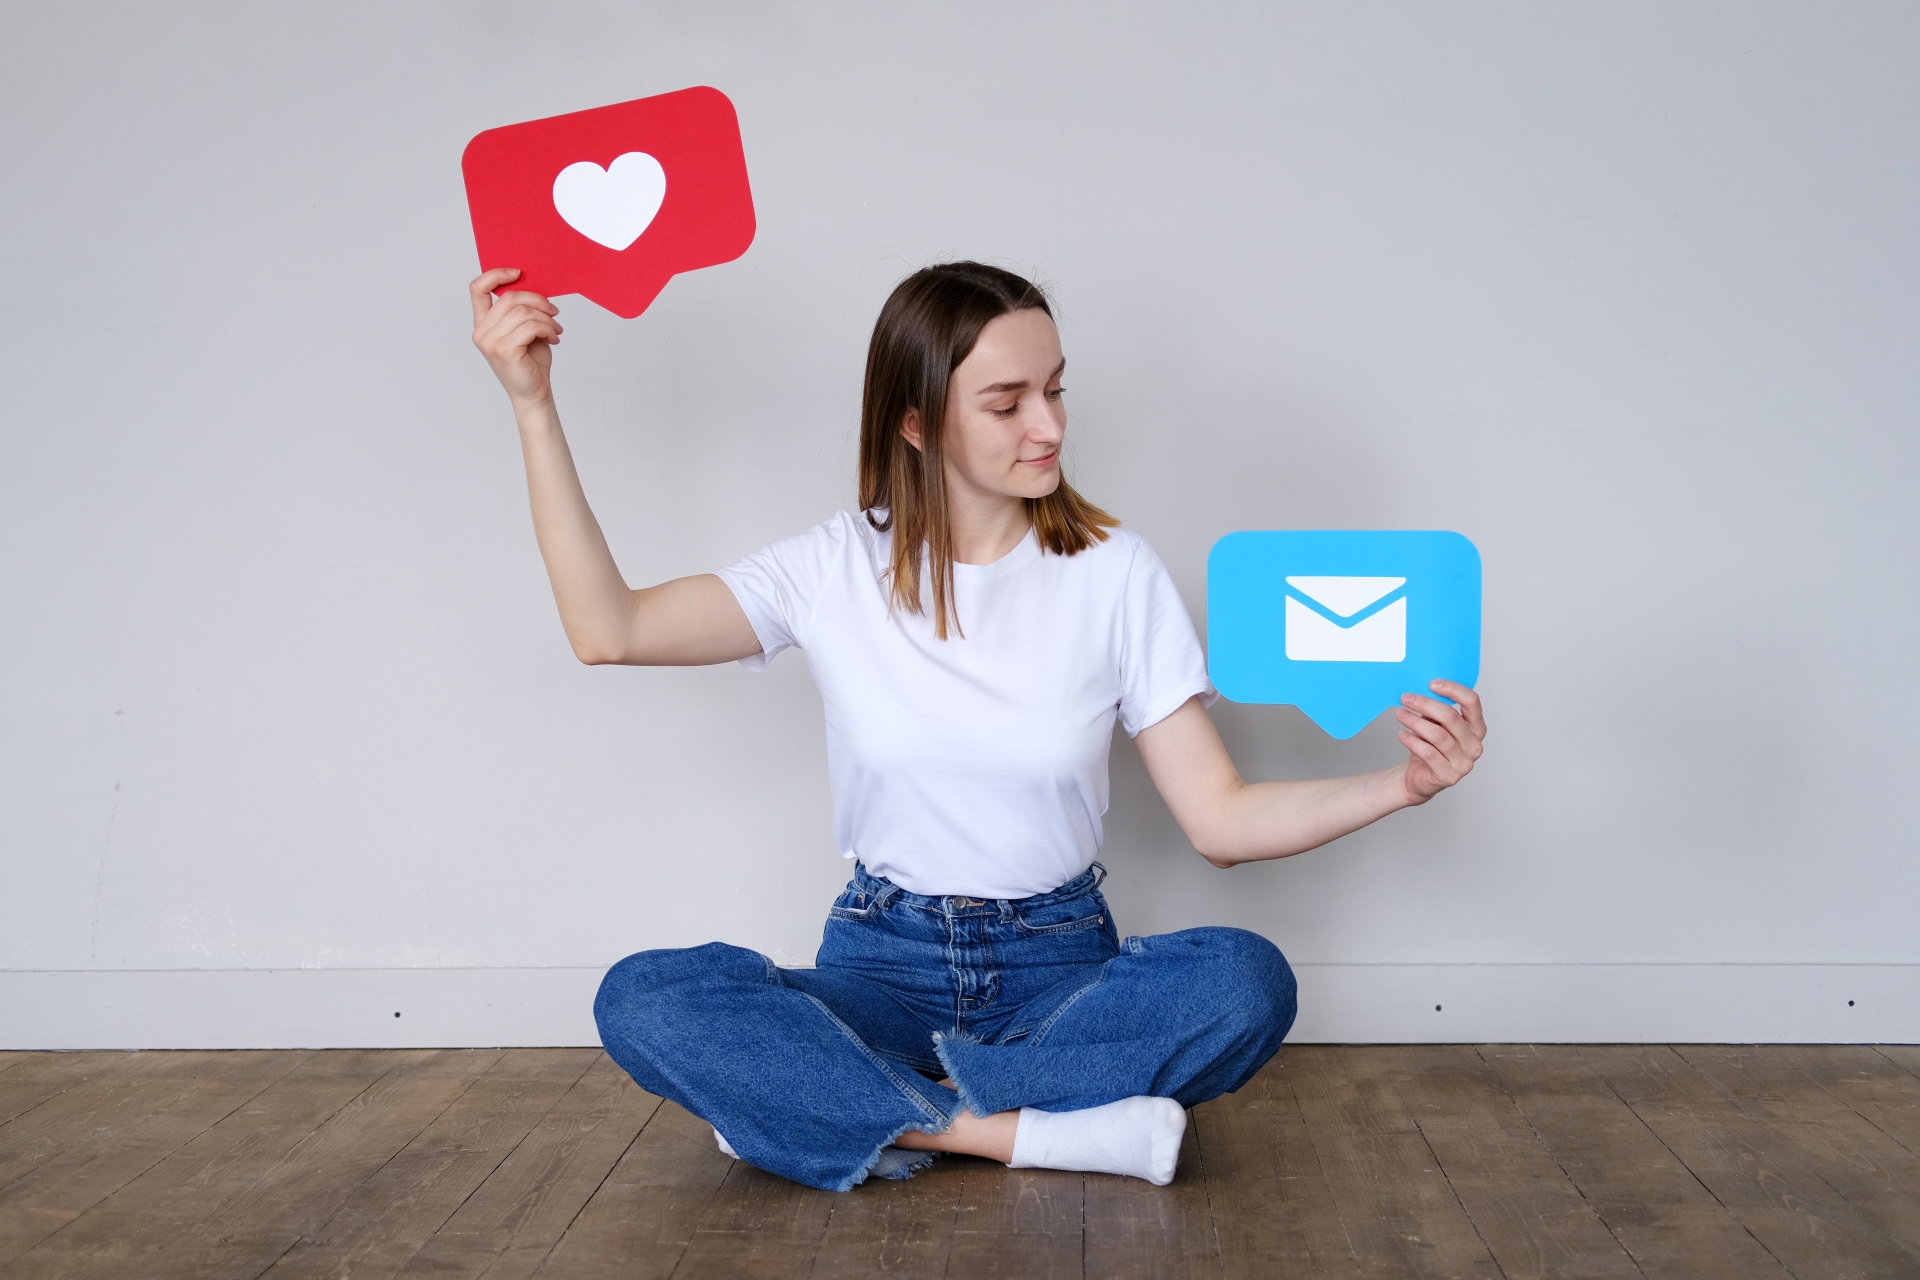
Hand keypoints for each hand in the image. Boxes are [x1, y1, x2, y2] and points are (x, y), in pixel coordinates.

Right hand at [470, 268, 562, 408]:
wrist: (534, 393)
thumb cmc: (530, 362)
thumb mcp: (524, 329)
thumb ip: (521, 310)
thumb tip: (533, 286)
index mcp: (483, 324)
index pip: (478, 289)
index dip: (496, 275)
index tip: (519, 273)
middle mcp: (481, 332)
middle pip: (510, 298)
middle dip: (538, 300)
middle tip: (554, 311)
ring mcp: (490, 341)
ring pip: (523, 312)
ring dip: (546, 318)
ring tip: (555, 329)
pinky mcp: (504, 350)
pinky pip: (531, 326)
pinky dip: (548, 329)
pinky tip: (554, 338)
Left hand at [1395, 680, 1485, 803]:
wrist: (1420, 778)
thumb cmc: (1429, 747)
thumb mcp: (1434, 724)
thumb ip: (1435, 710)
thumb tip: (1421, 689)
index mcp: (1476, 728)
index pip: (1472, 702)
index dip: (1453, 690)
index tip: (1432, 684)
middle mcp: (1474, 745)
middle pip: (1451, 717)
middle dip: (1425, 704)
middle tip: (1406, 698)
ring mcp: (1464, 763)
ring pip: (1438, 735)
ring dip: (1415, 722)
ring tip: (1401, 714)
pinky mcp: (1449, 776)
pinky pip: (1429, 753)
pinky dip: (1413, 741)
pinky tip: (1402, 734)